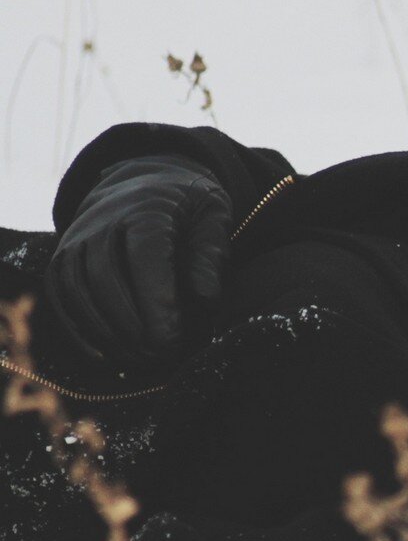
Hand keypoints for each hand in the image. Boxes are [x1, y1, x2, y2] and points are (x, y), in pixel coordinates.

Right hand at [46, 154, 231, 366]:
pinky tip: (104, 354)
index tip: (172, 339)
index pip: (145, 256)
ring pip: (77, 288)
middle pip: (105, 276)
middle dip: (131, 325)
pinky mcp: (64, 256)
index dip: (156, 301)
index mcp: (147, 209)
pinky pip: (60, 294)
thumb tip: (206, 295)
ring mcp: (77, 238)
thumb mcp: (214, 218)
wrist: (147, 181)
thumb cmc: (188, 207)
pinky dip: (78, 328)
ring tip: (138, 360)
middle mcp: (103, 221)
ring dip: (105, 332)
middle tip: (159, 357)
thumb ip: (211, 254)